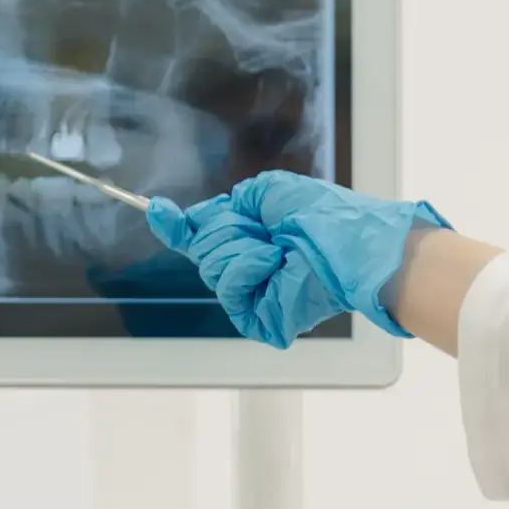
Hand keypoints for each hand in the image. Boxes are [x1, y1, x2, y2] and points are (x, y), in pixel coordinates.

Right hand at [146, 171, 449, 346]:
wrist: (351, 244)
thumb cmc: (323, 216)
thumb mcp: (266, 192)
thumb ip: (226, 206)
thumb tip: (193, 217)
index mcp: (252, 238)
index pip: (204, 237)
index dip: (178, 226)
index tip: (157, 211)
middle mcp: (249, 267)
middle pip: (203, 248)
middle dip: (227, 229)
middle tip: (263, 228)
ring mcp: (254, 293)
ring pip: (212, 267)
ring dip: (242, 248)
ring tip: (276, 248)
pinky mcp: (260, 316)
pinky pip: (229, 289)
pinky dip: (248, 269)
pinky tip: (274, 264)